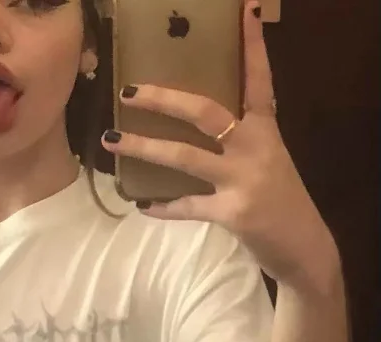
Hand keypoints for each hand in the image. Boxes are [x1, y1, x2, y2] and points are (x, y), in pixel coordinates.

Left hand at [102, 1, 339, 293]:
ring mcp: (244, 179)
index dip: (251, 45)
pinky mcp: (233, 212)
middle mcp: (255, 147)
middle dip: (163, 100)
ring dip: (144, 147)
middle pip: (205, 112)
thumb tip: (193, 127)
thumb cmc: (278, 200)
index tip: (244, 9)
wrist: (302, 245)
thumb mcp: (266, 160)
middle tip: (128, 91)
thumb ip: (238, 141)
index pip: (258, 79)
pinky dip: (162, 207)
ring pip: (184, 157)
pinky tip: (142, 205)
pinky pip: (186, 206)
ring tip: (112, 140)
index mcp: (266, 128)